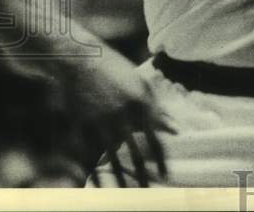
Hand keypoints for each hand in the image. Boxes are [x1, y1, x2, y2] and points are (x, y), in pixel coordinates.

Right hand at [61, 46, 174, 186]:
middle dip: (142, 175)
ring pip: (112, 157)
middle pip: (134, 152)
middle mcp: (122, 114)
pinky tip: (99, 185)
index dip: (160, 158)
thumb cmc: (114, 69)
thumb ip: (157, 106)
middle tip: (148, 192)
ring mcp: (99, 121)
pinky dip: (93, 170)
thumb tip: (174, 128)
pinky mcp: (80, 125)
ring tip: (126, 194)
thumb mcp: (140, 83)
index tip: (165, 175)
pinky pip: (88, 154)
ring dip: (119, 179)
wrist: (79, 59)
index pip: (155, 136)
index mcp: (140, 102)